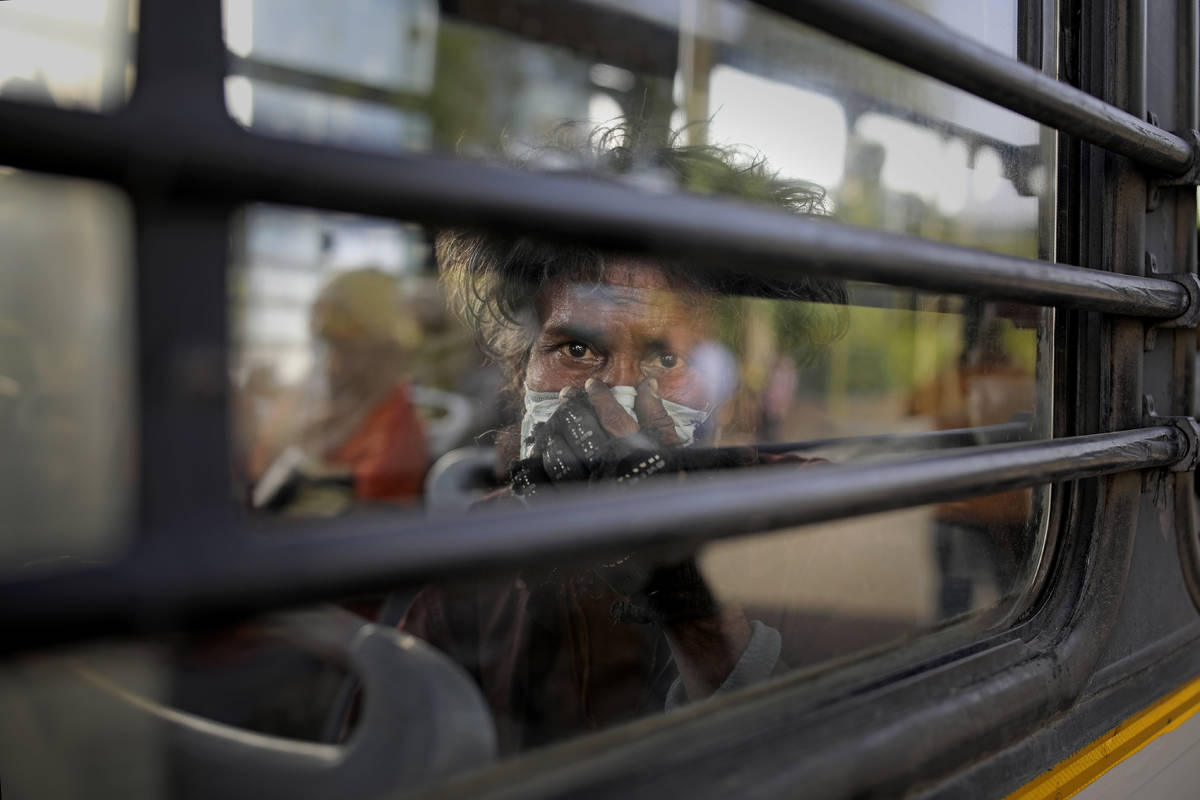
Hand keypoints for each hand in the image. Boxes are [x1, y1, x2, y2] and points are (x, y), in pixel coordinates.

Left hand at [510, 377, 678, 496]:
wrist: (659, 530)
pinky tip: (541, 453)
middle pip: (580, 429)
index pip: (611, 416)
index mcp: (633, 454)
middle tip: (567, 396)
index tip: (592, 385)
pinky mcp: (571, 509)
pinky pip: (547, 483)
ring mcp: (586, 491)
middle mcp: (606, 470)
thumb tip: (646, 384)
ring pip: (559, 455)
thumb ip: (658, 418)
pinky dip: (540, 465)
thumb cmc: (667, 486)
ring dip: (554, 434)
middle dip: (571, 408)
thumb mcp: (671, 452)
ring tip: (554, 423)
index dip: (599, 396)